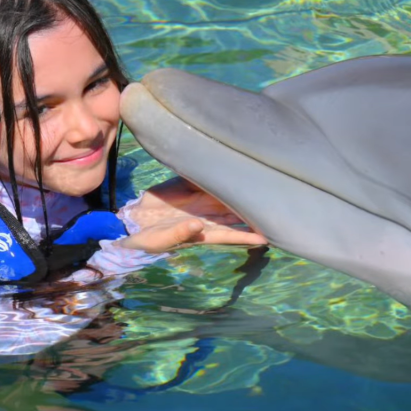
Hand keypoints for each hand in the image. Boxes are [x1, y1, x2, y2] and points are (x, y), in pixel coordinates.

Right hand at [117, 177, 265, 252]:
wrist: (132, 221)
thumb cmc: (149, 239)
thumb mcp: (161, 240)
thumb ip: (180, 233)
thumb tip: (198, 226)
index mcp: (204, 232)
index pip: (232, 234)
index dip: (249, 234)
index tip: (268, 236)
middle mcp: (208, 217)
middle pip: (237, 214)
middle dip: (255, 212)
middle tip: (279, 205)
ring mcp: (201, 202)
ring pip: (228, 197)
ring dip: (245, 195)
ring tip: (268, 187)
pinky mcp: (191, 189)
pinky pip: (210, 182)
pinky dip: (224, 178)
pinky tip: (240, 170)